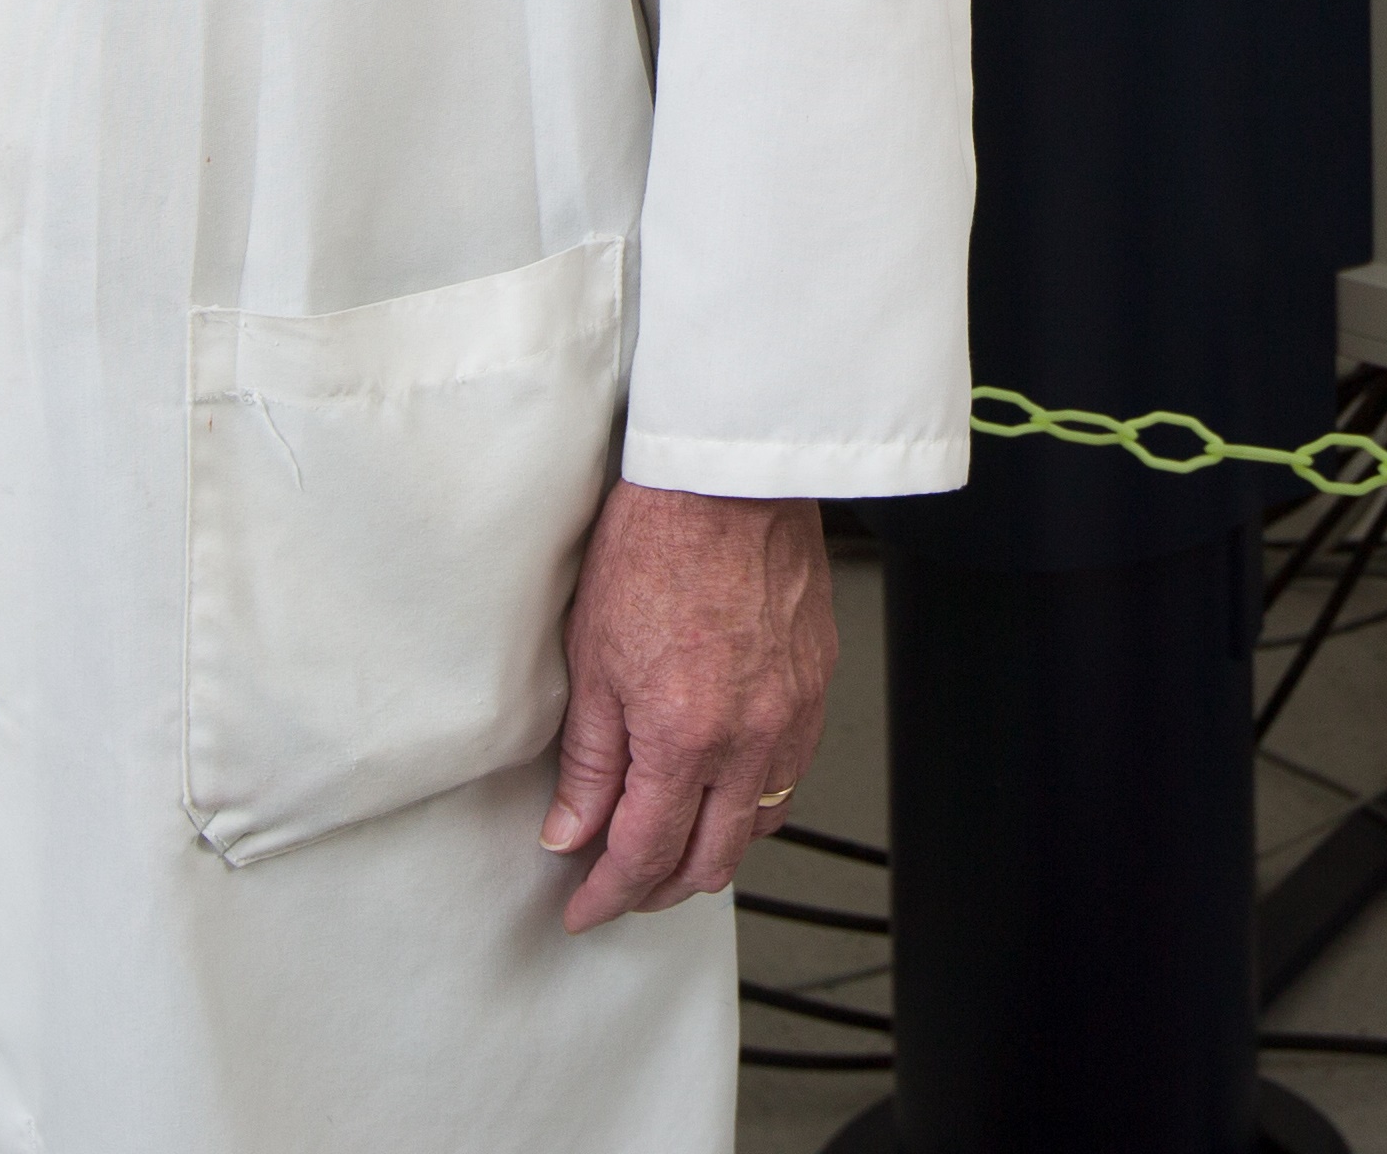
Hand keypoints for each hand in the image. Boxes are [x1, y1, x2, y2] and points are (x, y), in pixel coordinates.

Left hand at [541, 482, 831, 930]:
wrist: (729, 477)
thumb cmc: (658, 544)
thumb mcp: (594, 658)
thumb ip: (588, 761)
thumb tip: (570, 831)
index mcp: (685, 737)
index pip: (644, 854)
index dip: (607, 895)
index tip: (583, 909)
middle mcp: (750, 738)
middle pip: (710, 860)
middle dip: (658, 888)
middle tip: (619, 886)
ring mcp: (792, 713)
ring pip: (758, 825)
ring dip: (711, 851)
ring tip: (670, 846)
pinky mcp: (816, 684)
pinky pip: (790, 773)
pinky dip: (753, 801)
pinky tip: (723, 787)